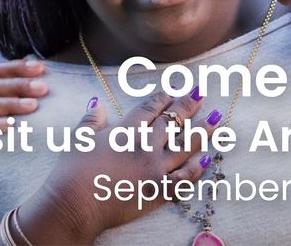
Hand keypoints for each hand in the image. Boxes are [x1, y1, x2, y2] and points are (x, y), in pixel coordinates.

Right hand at [17, 90, 211, 241]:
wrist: (76, 203)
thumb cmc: (73, 170)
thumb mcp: (79, 138)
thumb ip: (92, 120)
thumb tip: (98, 103)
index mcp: (126, 131)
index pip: (151, 108)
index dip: (165, 96)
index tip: (177, 87)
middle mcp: (145, 146)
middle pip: (173, 121)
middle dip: (189, 105)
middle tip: (203, 92)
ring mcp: (155, 169)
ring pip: (185, 146)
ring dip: (202, 132)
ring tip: (217, 120)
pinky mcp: (158, 192)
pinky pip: (184, 179)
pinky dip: (197, 169)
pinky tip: (207, 160)